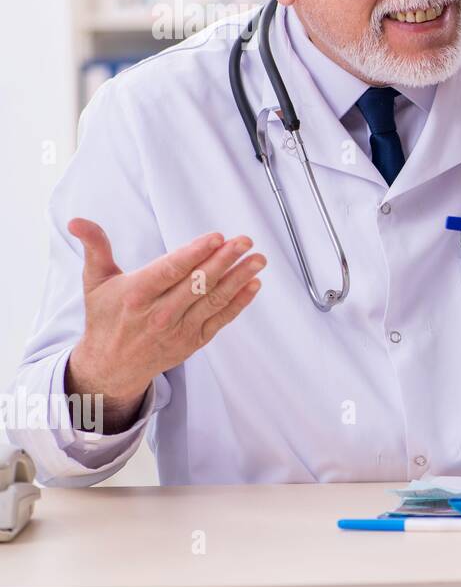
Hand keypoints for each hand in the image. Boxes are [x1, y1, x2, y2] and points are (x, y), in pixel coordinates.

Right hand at [65, 218, 265, 429]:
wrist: (112, 365)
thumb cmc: (107, 317)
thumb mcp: (96, 281)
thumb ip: (95, 248)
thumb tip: (77, 221)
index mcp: (136, 295)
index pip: (170, 271)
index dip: (195, 253)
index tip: (217, 237)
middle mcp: (159, 314)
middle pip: (197, 284)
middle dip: (224, 260)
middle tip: (245, 241)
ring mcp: (179, 329)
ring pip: (213, 300)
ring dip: (239, 278)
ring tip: (258, 259)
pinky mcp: (193, 341)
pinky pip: (220, 319)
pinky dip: (239, 302)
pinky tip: (253, 284)